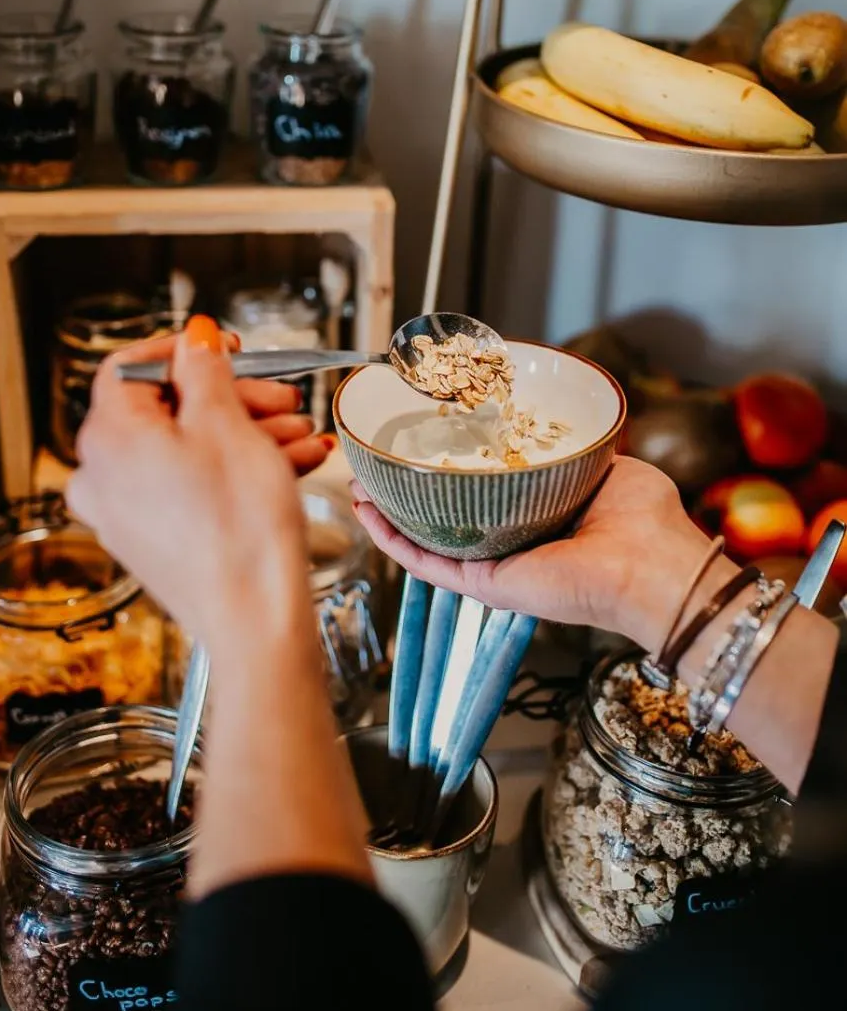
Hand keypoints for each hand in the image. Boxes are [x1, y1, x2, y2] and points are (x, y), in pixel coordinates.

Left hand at [67, 319, 313, 645]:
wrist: (256, 620)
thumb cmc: (239, 532)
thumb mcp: (227, 424)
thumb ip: (205, 370)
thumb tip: (194, 339)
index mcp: (107, 438)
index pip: (129, 367)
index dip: (181, 350)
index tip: (224, 347)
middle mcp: (103, 476)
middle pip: (165, 409)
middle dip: (232, 397)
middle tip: (280, 396)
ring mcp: (126, 513)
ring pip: (187, 448)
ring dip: (247, 433)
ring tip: (300, 434)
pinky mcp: (154, 540)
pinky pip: (192, 485)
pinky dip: (236, 469)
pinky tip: (290, 463)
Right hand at [352, 456, 733, 653]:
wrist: (652, 567)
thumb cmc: (646, 522)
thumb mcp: (608, 465)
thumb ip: (577, 450)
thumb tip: (559, 425)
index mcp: (540, 518)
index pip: (484, 493)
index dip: (450, 470)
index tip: (425, 442)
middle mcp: (512, 544)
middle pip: (445, 517)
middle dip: (407, 491)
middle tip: (379, 462)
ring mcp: (494, 567)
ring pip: (425, 540)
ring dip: (388, 513)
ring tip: (358, 484)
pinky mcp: (484, 585)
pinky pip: (427, 562)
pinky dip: (392, 539)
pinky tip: (368, 513)